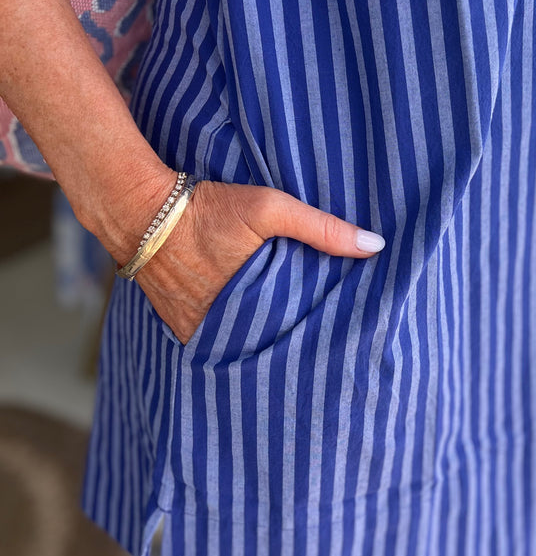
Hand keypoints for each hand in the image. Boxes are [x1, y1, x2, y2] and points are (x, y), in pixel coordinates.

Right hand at [132, 179, 385, 344]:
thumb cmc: (208, 208)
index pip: (293, 339)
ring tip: (289, 340)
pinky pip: (213, 340)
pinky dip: (231, 335)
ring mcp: (196, 332)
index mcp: (249, 310)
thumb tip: (375, 245)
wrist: (140, 211)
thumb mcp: (270, 208)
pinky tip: (252, 328)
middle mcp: (220, 330)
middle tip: (320, 348)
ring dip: (259, 340)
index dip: (314, 339)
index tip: (338, 340)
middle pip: (266, 346)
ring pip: (239, 345)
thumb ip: (321, 228)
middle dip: (289, 344)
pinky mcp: (179, 326)